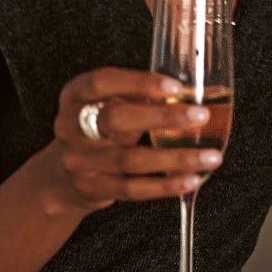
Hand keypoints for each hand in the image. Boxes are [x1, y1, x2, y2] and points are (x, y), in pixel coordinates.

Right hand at [44, 68, 224, 215]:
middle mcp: (70, 127)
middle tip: (200, 116)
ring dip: (175, 158)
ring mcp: (78, 161)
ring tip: (210, 156)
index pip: (102, 82)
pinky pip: (132, 189)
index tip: (175, 86)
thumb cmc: (96, 132)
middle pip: (115, 119)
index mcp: (74, 97)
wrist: (62, 177)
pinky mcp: (92, 188)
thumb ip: (135, 96)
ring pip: (130, 159)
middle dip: (162, 117)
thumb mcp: (106, 106)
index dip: (138, 82)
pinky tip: (191, 179)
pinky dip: (165, 185)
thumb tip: (185, 92)